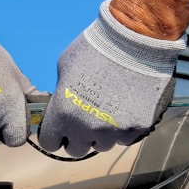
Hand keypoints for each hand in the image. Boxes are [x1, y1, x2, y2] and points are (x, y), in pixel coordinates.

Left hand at [38, 0, 185, 157]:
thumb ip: (62, 94)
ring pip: (102, 146)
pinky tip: (125, 110)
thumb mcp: (65, 67)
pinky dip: (123, 129)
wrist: (136, 38)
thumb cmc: (95, 47)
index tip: (60, 129)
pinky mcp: (137, 128)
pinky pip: (125, 139)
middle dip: (77, 138)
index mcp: (64, 114)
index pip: (50, 143)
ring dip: (101, 134)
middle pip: (76, 150)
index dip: (54, 135)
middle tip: (84, 121)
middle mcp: (87, 128)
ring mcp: (114, 131)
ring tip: (108, 112)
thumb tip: (64, 105)